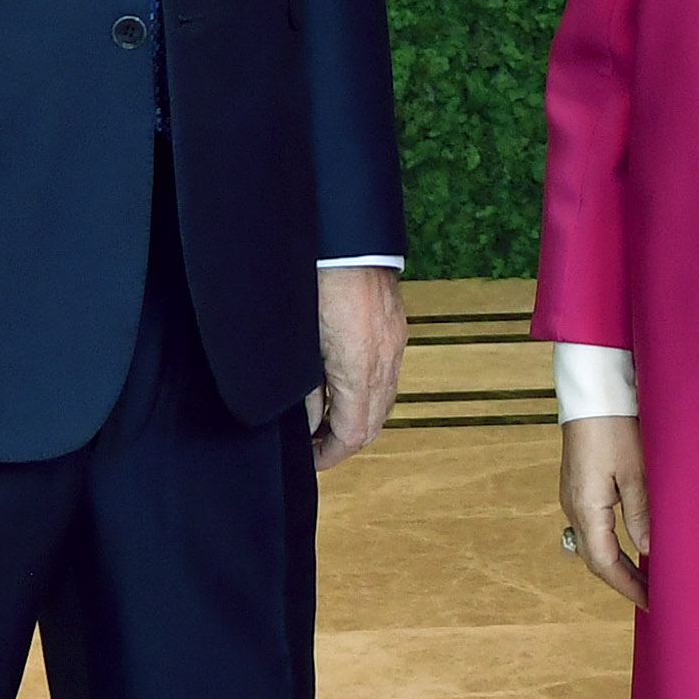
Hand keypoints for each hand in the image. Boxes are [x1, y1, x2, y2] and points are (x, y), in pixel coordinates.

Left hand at [313, 265, 405, 469]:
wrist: (346, 238)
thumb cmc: (316, 283)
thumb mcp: (302, 345)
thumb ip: (306, 389)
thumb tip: (309, 422)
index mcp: (359, 368)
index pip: (354, 433)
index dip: (331, 454)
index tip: (312, 459)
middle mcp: (385, 360)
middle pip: (374, 423)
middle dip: (345, 440)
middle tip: (315, 445)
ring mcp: (395, 344)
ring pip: (384, 401)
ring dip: (358, 417)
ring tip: (326, 418)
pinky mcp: (396, 330)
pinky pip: (388, 376)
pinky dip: (369, 393)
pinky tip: (344, 386)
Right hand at [559, 416, 650, 607]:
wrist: (592, 393)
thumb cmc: (615, 427)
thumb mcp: (635, 471)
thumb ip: (641, 513)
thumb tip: (648, 552)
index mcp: (586, 508)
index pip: (605, 563)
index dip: (628, 587)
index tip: (650, 603)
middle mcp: (574, 507)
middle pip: (596, 558)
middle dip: (624, 581)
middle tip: (652, 597)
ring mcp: (573, 496)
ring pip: (594, 544)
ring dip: (618, 564)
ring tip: (644, 578)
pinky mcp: (578, 486)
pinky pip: (593, 527)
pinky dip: (611, 544)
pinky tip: (629, 546)